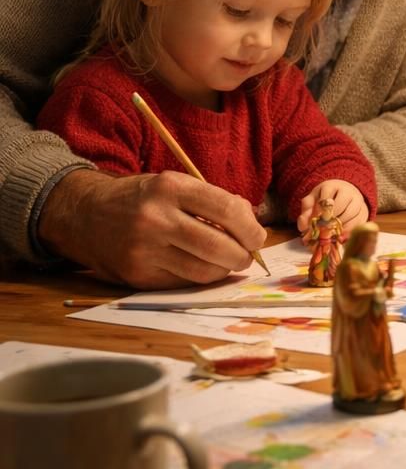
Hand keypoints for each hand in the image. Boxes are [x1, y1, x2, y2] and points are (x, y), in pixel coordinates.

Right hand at [38, 168, 264, 288]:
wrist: (85, 214)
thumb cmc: (143, 199)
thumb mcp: (175, 185)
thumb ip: (214, 200)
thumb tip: (252, 223)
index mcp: (170, 187)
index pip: (227, 210)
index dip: (251, 229)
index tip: (258, 238)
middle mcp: (156, 218)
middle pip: (219, 246)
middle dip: (243, 256)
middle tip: (247, 256)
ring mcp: (144, 248)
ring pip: (204, 271)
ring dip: (224, 270)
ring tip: (226, 262)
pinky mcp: (137, 274)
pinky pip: (183, 282)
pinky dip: (199, 278)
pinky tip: (200, 268)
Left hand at [297, 180, 367, 234]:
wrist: (343, 194)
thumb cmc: (325, 199)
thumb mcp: (313, 200)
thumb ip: (306, 211)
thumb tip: (305, 227)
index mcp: (332, 186)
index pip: (327, 200)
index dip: (321, 213)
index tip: (317, 222)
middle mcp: (348, 191)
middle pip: (341, 207)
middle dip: (331, 221)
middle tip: (323, 230)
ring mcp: (358, 201)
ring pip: (352, 214)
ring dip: (340, 226)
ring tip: (331, 234)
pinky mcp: (364, 211)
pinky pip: (359, 221)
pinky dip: (350, 231)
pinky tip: (340, 236)